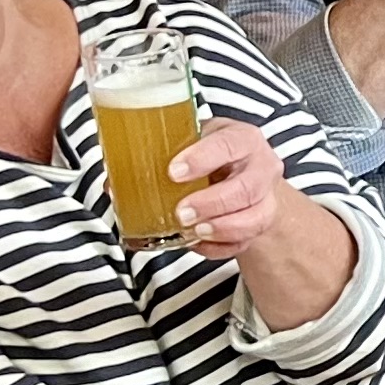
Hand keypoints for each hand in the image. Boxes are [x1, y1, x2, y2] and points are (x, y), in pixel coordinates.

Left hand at [165, 120, 296, 259]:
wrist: (245, 171)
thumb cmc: (214, 152)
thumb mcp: (196, 139)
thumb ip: (165, 152)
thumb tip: (117, 179)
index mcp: (242, 138)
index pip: (229, 145)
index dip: (202, 159)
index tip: (174, 172)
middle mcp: (261, 166)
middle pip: (246, 188)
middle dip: (212, 203)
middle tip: (182, 212)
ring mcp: (266, 197)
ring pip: (256, 218)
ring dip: (222, 228)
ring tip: (194, 231)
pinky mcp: (262, 223)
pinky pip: (246, 241)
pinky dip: (220, 247)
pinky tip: (198, 243)